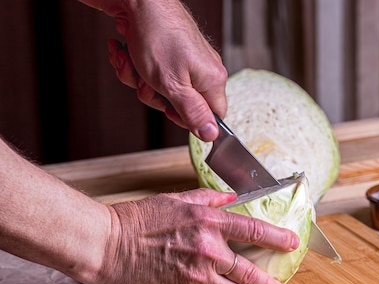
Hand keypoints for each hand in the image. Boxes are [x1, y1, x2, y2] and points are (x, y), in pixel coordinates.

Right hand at [96, 189, 299, 283]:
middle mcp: (209, 249)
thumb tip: (230, 197)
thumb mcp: (176, 199)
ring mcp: (197, 276)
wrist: (107, 244)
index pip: (255, 230)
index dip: (279, 238)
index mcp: (209, 221)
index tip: (292, 243)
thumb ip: (208, 198)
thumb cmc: (138, 219)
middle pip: (253, 273)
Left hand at [102, 0, 227, 140]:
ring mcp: (186, 59)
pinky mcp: (169, 51)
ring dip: (137, 79)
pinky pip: (151, 71)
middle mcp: (204, 69)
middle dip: (154, 96)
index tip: (169, 110)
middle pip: (182, 104)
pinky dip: (133, 64)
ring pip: (161, 88)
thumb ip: (193, 113)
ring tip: (131, 62)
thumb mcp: (173, 86)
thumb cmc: (157, 37)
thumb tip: (212, 135)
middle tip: (146, 83)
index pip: (214, 116)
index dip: (189, 119)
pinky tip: (125, 52)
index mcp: (213, 80)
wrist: (138, 0)